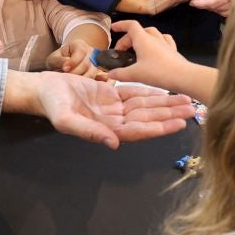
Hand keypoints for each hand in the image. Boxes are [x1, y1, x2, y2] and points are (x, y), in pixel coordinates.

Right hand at [12, 71, 192, 147]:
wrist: (42, 90)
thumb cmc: (52, 106)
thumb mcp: (67, 120)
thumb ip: (90, 132)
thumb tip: (114, 144)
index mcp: (106, 130)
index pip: (138, 130)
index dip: (158, 128)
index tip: (177, 125)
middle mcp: (114, 121)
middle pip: (147, 118)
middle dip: (169, 115)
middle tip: (192, 110)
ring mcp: (113, 108)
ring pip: (145, 106)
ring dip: (165, 104)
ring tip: (186, 101)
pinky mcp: (110, 94)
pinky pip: (134, 94)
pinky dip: (151, 93)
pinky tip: (166, 93)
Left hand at [55, 36, 106, 79]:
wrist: (65, 62)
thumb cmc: (58, 59)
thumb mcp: (54, 58)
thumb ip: (59, 61)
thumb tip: (66, 66)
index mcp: (79, 44)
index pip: (80, 52)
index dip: (73, 62)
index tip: (64, 69)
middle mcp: (90, 52)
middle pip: (87, 63)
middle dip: (76, 72)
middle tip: (67, 78)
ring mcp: (94, 62)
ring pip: (92, 72)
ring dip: (81, 79)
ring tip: (72, 82)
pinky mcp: (96, 72)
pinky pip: (94, 78)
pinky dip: (86, 82)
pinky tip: (78, 84)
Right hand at [108, 21, 189, 93]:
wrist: (184, 77)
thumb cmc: (157, 72)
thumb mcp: (135, 74)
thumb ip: (120, 74)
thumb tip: (109, 74)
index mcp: (143, 39)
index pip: (130, 25)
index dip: (121, 25)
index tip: (113, 28)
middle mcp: (154, 38)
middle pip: (139, 31)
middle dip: (128, 39)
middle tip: (122, 52)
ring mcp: (165, 43)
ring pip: (152, 33)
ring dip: (143, 38)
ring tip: (138, 49)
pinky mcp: (173, 50)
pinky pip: (164, 40)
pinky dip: (157, 41)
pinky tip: (156, 48)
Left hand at [191, 0, 234, 16]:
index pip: (213, 2)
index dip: (201, 4)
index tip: (192, 3)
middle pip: (216, 9)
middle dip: (206, 6)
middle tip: (198, 1)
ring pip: (223, 12)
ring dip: (214, 8)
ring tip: (207, 1)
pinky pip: (231, 12)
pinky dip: (222, 9)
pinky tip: (220, 3)